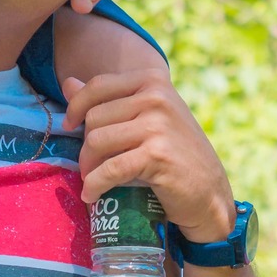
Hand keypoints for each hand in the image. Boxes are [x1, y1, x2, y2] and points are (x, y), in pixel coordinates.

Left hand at [62, 72, 235, 241]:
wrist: (209, 194)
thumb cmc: (176, 154)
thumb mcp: (146, 119)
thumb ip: (110, 100)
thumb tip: (67, 83)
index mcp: (153, 81)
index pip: (99, 85)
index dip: (77, 106)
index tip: (70, 125)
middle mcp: (156, 97)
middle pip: (94, 117)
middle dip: (85, 145)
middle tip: (90, 166)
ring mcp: (157, 125)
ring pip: (97, 141)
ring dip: (88, 167)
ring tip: (91, 179)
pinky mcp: (156, 155)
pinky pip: (110, 169)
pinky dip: (95, 185)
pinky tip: (90, 195)